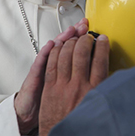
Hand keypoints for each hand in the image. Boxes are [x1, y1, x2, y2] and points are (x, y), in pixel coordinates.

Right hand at [14, 19, 89, 134]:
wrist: (30, 111)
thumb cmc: (53, 102)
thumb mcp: (73, 91)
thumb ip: (85, 79)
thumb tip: (103, 73)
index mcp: (67, 70)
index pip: (77, 51)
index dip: (84, 40)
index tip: (94, 31)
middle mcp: (56, 67)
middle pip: (68, 46)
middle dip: (76, 34)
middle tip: (83, 24)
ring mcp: (44, 70)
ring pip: (55, 50)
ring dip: (63, 38)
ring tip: (71, 29)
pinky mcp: (34, 77)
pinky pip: (40, 64)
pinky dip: (46, 53)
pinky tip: (52, 45)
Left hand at [32, 33, 108, 135]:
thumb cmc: (82, 122)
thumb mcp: (100, 105)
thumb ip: (105, 88)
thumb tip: (113, 74)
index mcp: (94, 90)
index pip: (100, 60)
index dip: (102, 45)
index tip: (103, 39)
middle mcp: (78, 86)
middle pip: (81, 53)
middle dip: (85, 40)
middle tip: (87, 36)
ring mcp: (62, 86)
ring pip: (65, 55)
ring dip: (70, 43)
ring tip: (74, 39)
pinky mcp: (49, 88)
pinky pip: (51, 64)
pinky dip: (55, 52)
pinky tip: (59, 47)